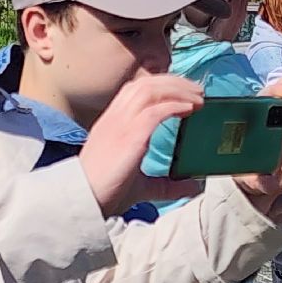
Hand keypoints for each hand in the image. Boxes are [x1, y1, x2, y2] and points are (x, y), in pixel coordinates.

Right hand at [79, 74, 204, 214]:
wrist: (82, 200)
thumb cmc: (104, 193)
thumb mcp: (140, 185)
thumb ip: (165, 185)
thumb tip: (192, 187)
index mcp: (112, 123)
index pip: (136, 90)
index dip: (161, 85)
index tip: (183, 91)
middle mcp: (115, 118)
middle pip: (146, 84)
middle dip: (175, 82)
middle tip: (198, 90)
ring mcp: (120, 124)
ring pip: (150, 90)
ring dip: (178, 89)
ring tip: (198, 96)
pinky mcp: (129, 136)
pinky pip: (155, 110)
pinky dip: (175, 104)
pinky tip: (190, 108)